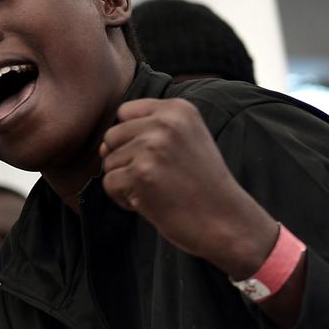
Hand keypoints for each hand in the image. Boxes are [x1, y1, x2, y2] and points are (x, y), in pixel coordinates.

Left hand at [99, 99, 276, 277]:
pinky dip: (124, 199)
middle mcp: (164, 121)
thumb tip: (102, 148)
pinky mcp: (140, 174)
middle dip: (126, 160)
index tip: (160, 156)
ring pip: (109, 162)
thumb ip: (150, 130)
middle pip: (112, 136)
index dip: (133, 137)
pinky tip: (151, 202)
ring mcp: (152, 146)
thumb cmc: (204, 185)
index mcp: (178, 108)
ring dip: (126, 181)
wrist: (226, 220)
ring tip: (158, 190)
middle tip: (158, 177)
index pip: (126, 111)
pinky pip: (109, 183)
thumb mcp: (188, 140)